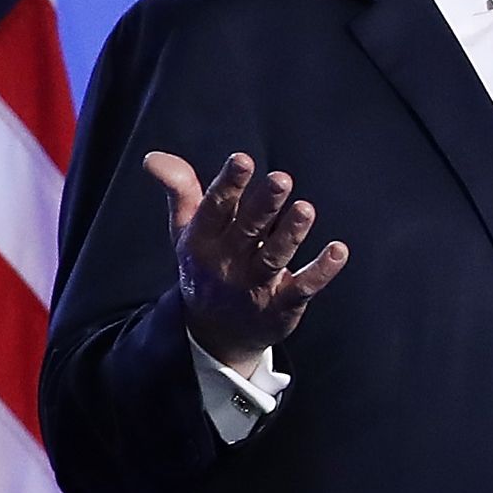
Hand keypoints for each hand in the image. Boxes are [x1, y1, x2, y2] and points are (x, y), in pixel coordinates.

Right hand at [147, 151, 348, 375]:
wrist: (213, 336)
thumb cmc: (205, 267)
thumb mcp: (187, 230)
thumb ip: (180, 189)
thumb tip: (154, 157)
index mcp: (203, 240)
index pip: (216, 209)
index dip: (229, 184)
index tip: (243, 160)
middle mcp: (228, 262)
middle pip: (248, 230)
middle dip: (265, 205)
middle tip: (282, 179)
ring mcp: (255, 285)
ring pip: (274, 257)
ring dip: (291, 234)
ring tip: (306, 210)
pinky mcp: (281, 306)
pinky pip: (302, 288)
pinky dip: (321, 272)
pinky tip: (338, 252)